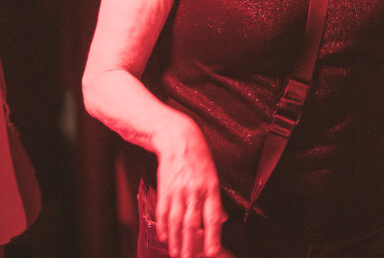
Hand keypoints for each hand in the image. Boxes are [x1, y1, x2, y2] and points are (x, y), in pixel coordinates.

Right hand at [154, 119, 227, 257]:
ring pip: (175, 222)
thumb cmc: (198, 156)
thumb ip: (215, 199)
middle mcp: (194, 191)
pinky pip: (163, 212)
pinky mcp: (164, 189)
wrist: (177, 138)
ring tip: (176, 254)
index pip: (213, 217)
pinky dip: (163, 227)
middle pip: (191, 224)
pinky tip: (164, 237)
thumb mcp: (213, 175)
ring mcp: (177, 191)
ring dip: (175, 241)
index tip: (212, 252)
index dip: (212, 236)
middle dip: (190, 246)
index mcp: (211, 187)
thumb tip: (221, 219)